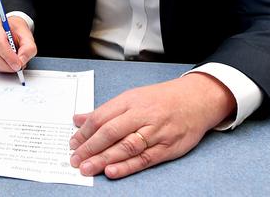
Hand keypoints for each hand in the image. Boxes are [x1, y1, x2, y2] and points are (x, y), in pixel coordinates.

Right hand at [0, 16, 36, 71]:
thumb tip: (21, 61)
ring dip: (3, 67)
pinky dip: (0, 67)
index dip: (8, 56)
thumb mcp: (28, 35)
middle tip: (18, 67)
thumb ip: (28, 48)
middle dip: (6, 64)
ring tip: (14, 65)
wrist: (12, 28)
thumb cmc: (17, 30)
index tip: (18, 64)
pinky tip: (8, 65)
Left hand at [69, 73, 235, 178]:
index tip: (72, 143)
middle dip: (90, 147)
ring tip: (87, 168)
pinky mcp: (167, 147)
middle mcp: (141, 115)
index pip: (101, 117)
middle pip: (110, 131)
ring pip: (125, 146)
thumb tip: (78, 119)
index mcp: (130, 100)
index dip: (85, 132)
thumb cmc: (161, 99)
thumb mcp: (132, 98)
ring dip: (104, 159)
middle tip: (75, 159)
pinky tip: (112, 171)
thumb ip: (105, 111)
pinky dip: (127, 166)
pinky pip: (144, 158)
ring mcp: (155, 131)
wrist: (197, 99)